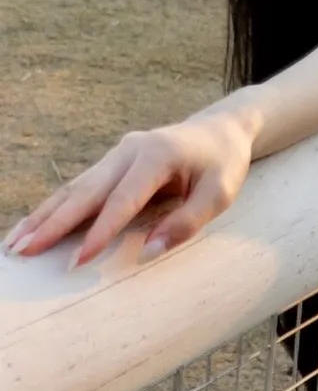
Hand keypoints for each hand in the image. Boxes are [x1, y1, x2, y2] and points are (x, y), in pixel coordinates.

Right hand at [4, 109, 255, 265]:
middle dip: (52, 224)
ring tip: (14, 243)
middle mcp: (129, 151)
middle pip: (84, 192)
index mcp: (156, 156)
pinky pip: (79, 187)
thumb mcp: (220, 194)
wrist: (220, 129)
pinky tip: (33, 226)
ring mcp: (116, 154)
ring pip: (74, 188)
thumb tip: (149, 252)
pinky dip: (54, 207)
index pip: (122, 201)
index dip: (99, 232)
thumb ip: (187, 222)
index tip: (77, 261)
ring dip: (43, 216)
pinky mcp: (111, 162)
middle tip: (22, 251)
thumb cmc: (224, 164)